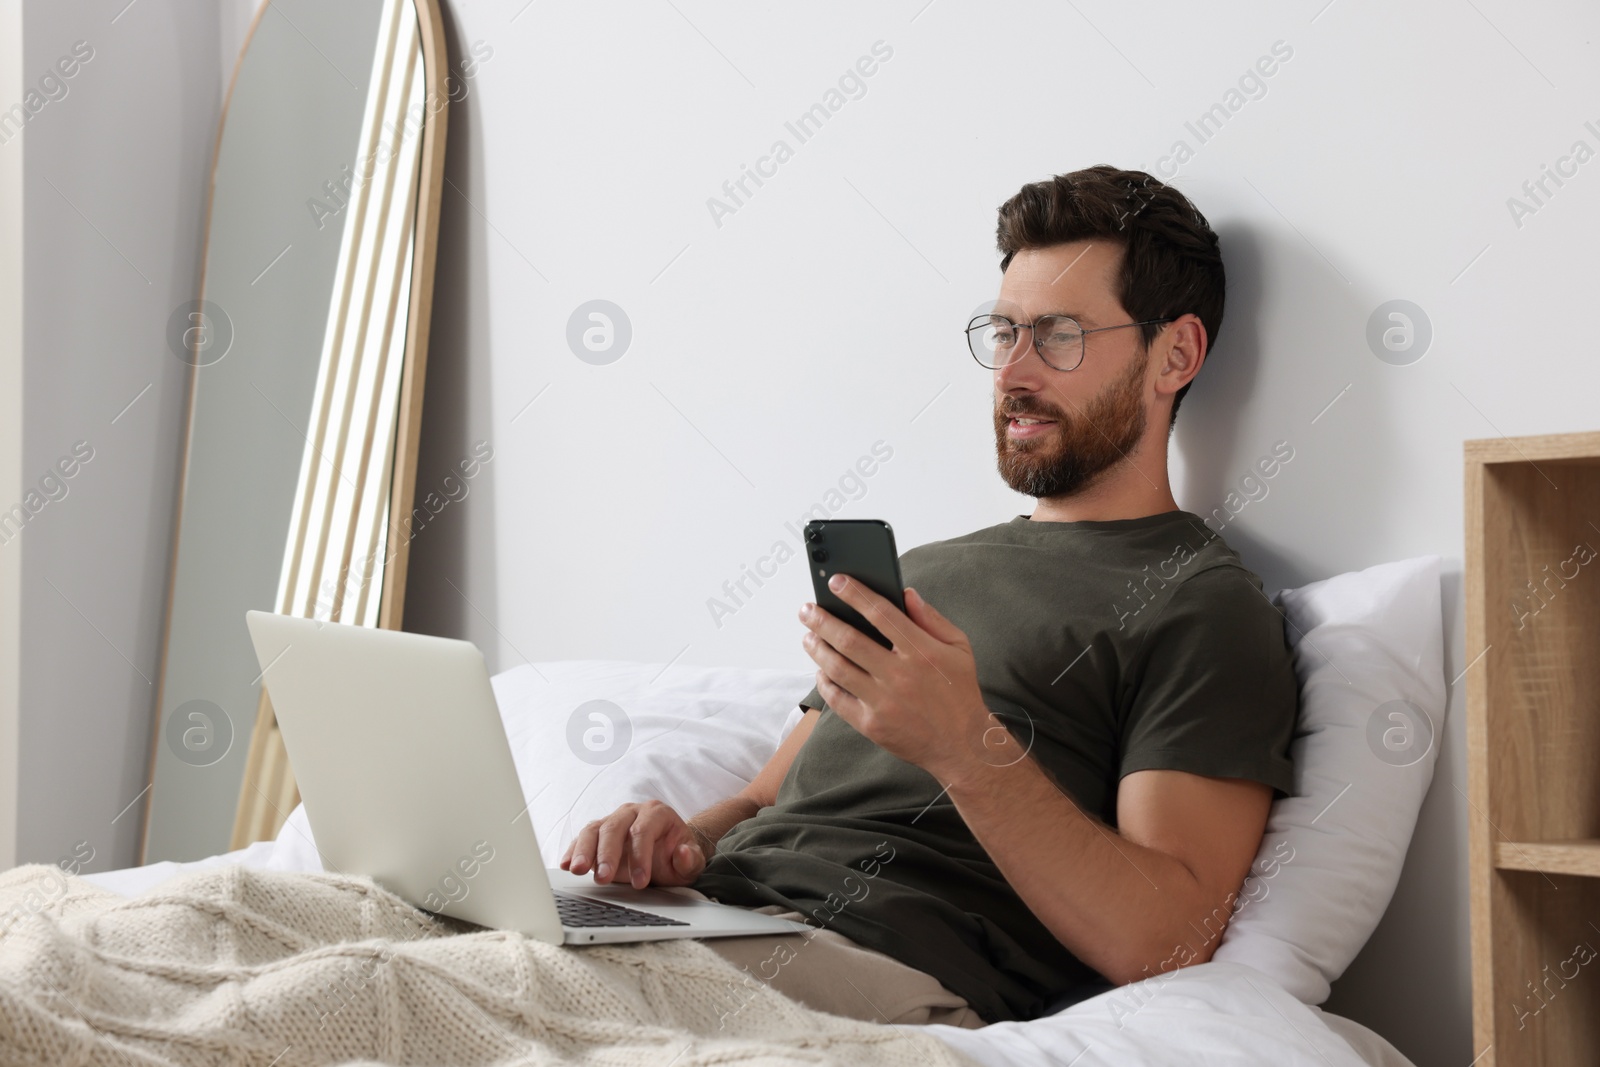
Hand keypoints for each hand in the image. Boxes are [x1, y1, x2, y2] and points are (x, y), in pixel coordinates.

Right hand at [559, 800, 707, 887]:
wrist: (668, 850)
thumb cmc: (677, 855)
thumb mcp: (692, 860)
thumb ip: (690, 858)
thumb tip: (682, 853)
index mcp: (656, 813)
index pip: (643, 831)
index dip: (640, 857)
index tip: (640, 883)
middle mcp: (632, 812)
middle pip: (614, 828)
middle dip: (607, 854)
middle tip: (603, 878)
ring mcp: (612, 820)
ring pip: (594, 830)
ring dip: (584, 851)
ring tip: (577, 870)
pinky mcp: (598, 833)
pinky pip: (583, 838)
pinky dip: (573, 851)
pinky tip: (566, 864)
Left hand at [799, 578, 994, 784]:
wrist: (961, 744)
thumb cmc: (958, 691)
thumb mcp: (958, 648)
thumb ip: (931, 618)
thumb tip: (906, 594)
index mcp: (921, 651)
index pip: (881, 613)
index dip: (855, 594)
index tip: (836, 582)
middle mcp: (899, 675)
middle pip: (849, 640)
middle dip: (822, 621)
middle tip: (807, 610)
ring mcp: (883, 702)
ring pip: (837, 668)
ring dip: (817, 649)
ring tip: (808, 636)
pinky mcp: (871, 725)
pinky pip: (837, 699)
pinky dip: (824, 683)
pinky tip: (821, 670)